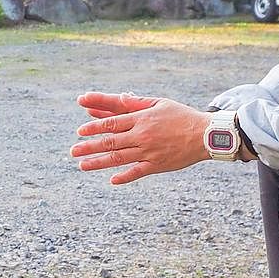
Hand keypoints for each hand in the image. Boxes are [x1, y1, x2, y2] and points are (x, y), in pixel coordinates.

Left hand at [70, 93, 209, 184]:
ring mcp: (149, 152)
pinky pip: (138, 172)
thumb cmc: (181, 116)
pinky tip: (112, 180)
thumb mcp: (159, 103)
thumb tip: (119, 97)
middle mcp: (142, 136)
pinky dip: (125, 177)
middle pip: (111, 142)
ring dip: (99, 162)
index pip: (112, 122)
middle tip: (73, 151)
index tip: (80, 131)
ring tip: (82, 165)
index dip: (95, 127)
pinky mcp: (157, 165)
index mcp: (141, 119)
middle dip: (89, 146)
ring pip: (119, 158)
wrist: (205, 135)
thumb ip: (137, 103)